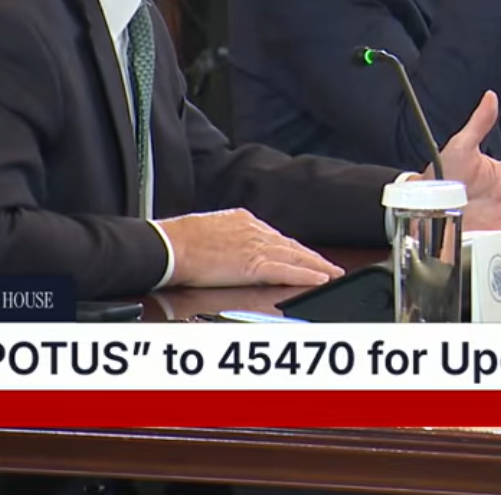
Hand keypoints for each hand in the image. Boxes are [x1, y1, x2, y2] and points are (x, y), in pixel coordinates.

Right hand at [158, 209, 344, 288]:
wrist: (169, 246)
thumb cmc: (178, 240)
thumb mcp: (209, 228)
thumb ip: (227, 234)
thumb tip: (230, 243)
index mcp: (243, 220)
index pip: (276, 236)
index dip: (294, 248)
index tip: (306, 255)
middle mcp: (255, 230)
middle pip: (291, 246)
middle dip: (312, 257)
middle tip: (330, 266)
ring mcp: (256, 247)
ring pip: (295, 257)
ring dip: (317, 266)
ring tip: (332, 274)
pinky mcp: (253, 265)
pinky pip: (287, 271)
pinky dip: (306, 276)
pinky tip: (320, 279)